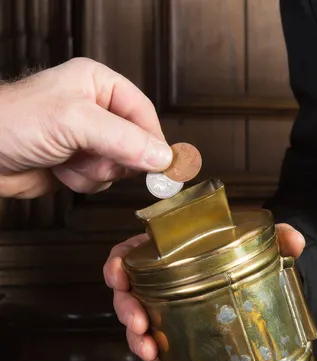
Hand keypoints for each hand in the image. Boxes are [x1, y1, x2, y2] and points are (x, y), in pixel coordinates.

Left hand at [0, 58, 172, 197]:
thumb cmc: (13, 122)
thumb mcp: (75, 122)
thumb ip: (123, 139)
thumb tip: (162, 156)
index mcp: (99, 85)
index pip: (143, 113)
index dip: (153, 141)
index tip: (164, 165)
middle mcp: (96, 111)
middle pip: (135, 144)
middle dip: (115, 159)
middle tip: (96, 157)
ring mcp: (87, 139)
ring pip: (118, 167)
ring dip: (94, 172)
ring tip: (68, 160)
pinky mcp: (77, 164)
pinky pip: (100, 181)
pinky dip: (82, 182)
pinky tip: (60, 170)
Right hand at [104, 224, 306, 360]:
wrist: (256, 290)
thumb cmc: (244, 262)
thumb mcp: (258, 246)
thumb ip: (276, 239)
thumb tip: (295, 239)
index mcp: (168, 255)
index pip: (130, 255)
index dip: (117, 266)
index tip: (118, 278)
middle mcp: (158, 285)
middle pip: (128, 297)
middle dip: (128, 313)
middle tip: (141, 326)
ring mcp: (164, 315)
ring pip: (138, 330)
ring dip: (139, 344)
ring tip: (152, 357)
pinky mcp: (174, 341)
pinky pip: (158, 356)